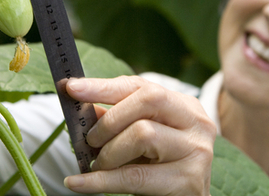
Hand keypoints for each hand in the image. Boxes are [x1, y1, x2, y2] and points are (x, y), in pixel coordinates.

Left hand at [64, 76, 216, 195]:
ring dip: (109, 153)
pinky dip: (100, 181)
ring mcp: (197, 150)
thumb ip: (117, 123)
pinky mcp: (188, 180)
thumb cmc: (161, 172)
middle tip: (89, 140)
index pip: (141, 86)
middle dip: (110, 119)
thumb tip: (81, 107)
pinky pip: (135, 176)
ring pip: (143, 133)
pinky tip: (77, 183)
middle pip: (148, 100)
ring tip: (98, 166)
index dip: (104, 86)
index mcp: (185, 107)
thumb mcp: (141, 142)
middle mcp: (197, 122)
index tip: (72, 87)